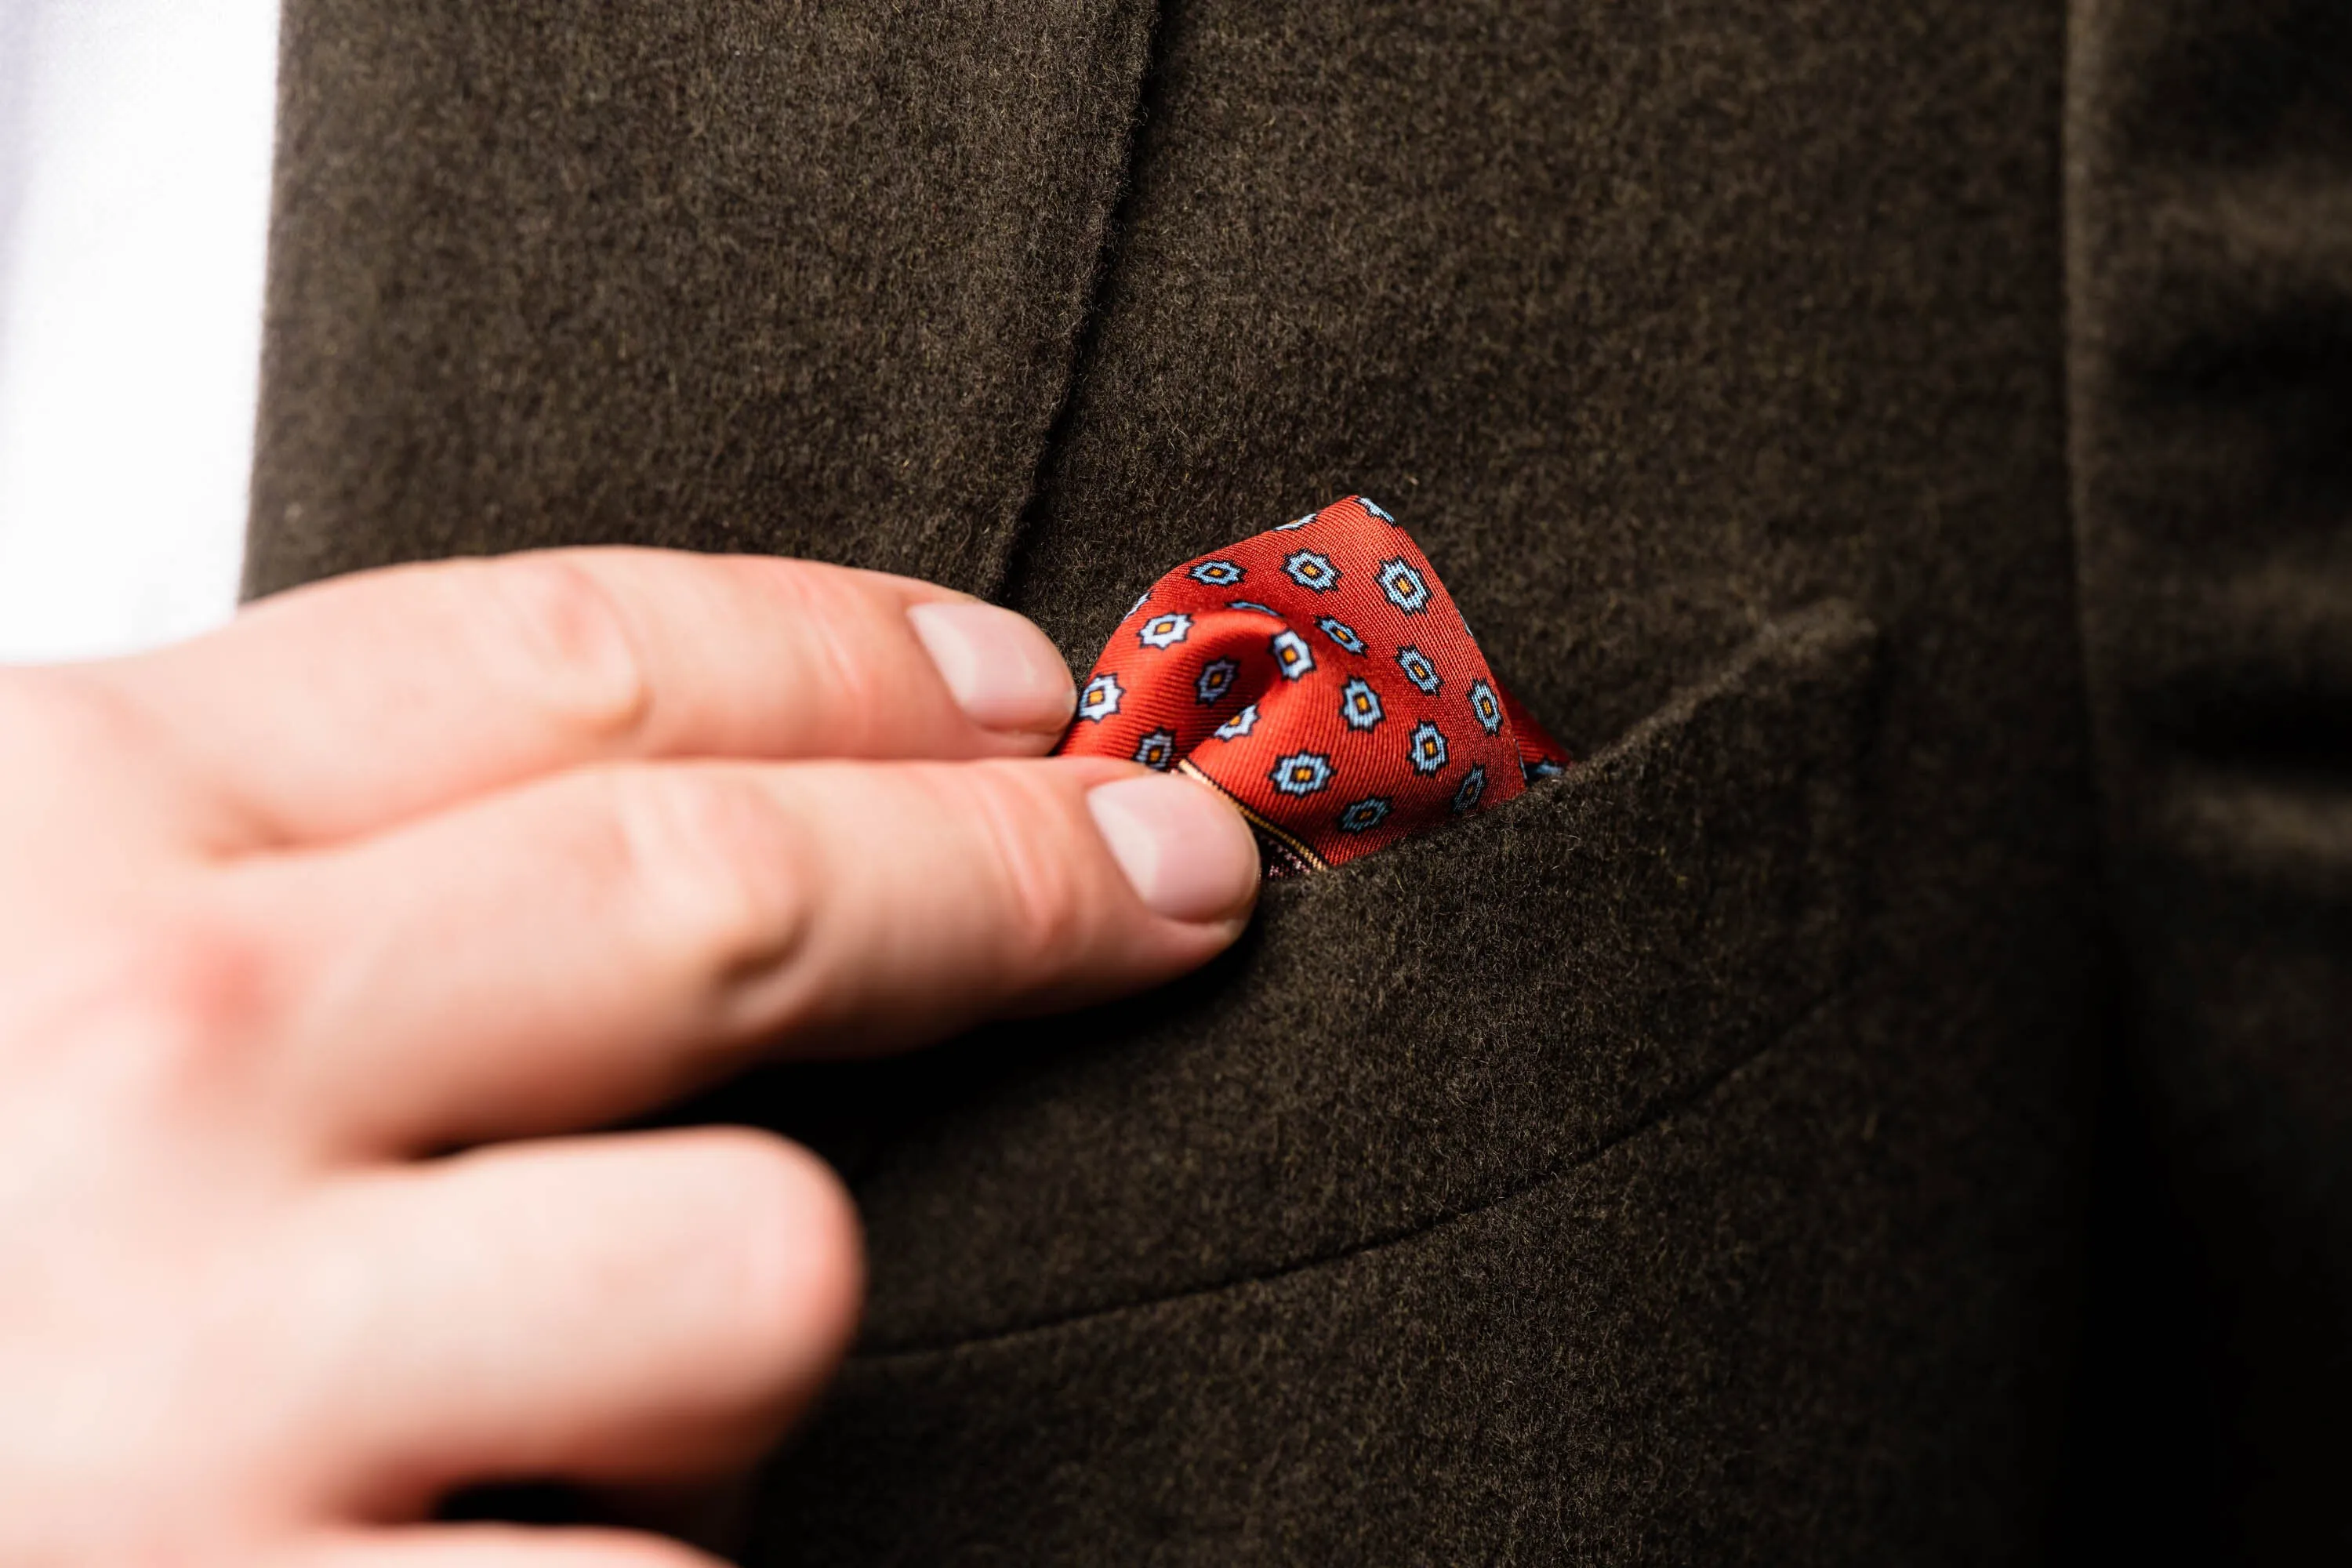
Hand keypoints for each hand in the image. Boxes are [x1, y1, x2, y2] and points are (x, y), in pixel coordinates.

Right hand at [0, 550, 1257, 1565]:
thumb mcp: (16, 960)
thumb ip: (309, 875)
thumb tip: (727, 799)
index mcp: (45, 844)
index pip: (564, 665)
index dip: (851, 657)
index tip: (1032, 692)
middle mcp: (130, 1089)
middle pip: (726, 899)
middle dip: (1010, 877)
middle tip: (1173, 872)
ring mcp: (205, 1409)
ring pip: (753, 1279)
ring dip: (727, 1328)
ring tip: (558, 1388)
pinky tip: (457, 1566)